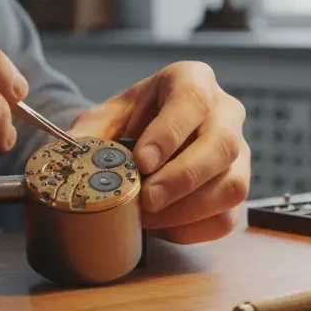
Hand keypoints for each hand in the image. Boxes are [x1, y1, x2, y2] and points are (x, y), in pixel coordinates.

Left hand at [69, 62, 249, 243]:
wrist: (149, 138)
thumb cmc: (133, 121)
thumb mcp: (107, 117)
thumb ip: (90, 133)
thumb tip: (72, 155)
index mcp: (193, 81)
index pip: (192, 100)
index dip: (169, 133)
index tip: (142, 161)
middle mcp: (225, 113)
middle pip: (222, 145)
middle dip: (183, 178)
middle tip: (147, 199)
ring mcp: (239, 152)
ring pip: (233, 185)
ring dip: (189, 209)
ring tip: (150, 219)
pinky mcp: (237, 187)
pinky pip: (227, 216)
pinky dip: (194, 229)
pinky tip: (163, 228)